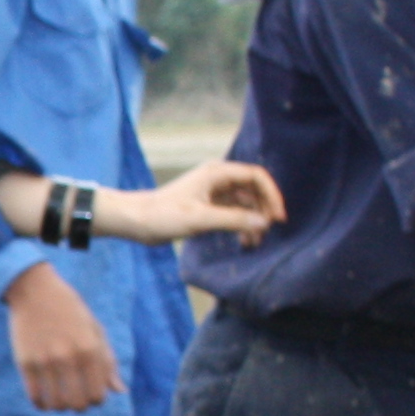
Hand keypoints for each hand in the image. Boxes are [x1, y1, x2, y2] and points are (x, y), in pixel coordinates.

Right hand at [4, 265, 119, 412]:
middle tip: (76, 399)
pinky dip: (41, 405)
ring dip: (60, 407)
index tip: (91, 394)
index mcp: (90, 349)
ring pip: (56, 404)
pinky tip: (44, 401)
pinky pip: (35, 396)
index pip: (98, 394)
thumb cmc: (70, 310)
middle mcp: (68, 357)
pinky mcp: (25, 362)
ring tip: (60, 400)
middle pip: (78, 403)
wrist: (35, 290)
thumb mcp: (95, 330)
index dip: (96, 400)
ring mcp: (45, 361)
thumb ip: (108, 362)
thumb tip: (120, 391)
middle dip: (79, 406)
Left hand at [99, 159, 286, 246]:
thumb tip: (264, 223)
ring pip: (245, 203)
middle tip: (266, 234)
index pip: (256, 176)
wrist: (136, 221)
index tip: (278, 218)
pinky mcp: (208, 206)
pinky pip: (233, 213)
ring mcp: (213, 192)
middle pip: (254, 190)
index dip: (272, 195)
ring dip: (253, 221)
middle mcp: (218, 178)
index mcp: (217, 172)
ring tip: (254, 242)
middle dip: (263, 211)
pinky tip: (243, 241)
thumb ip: (234, 220)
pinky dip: (241, 225)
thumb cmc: (164, 216)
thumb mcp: (201, 219)